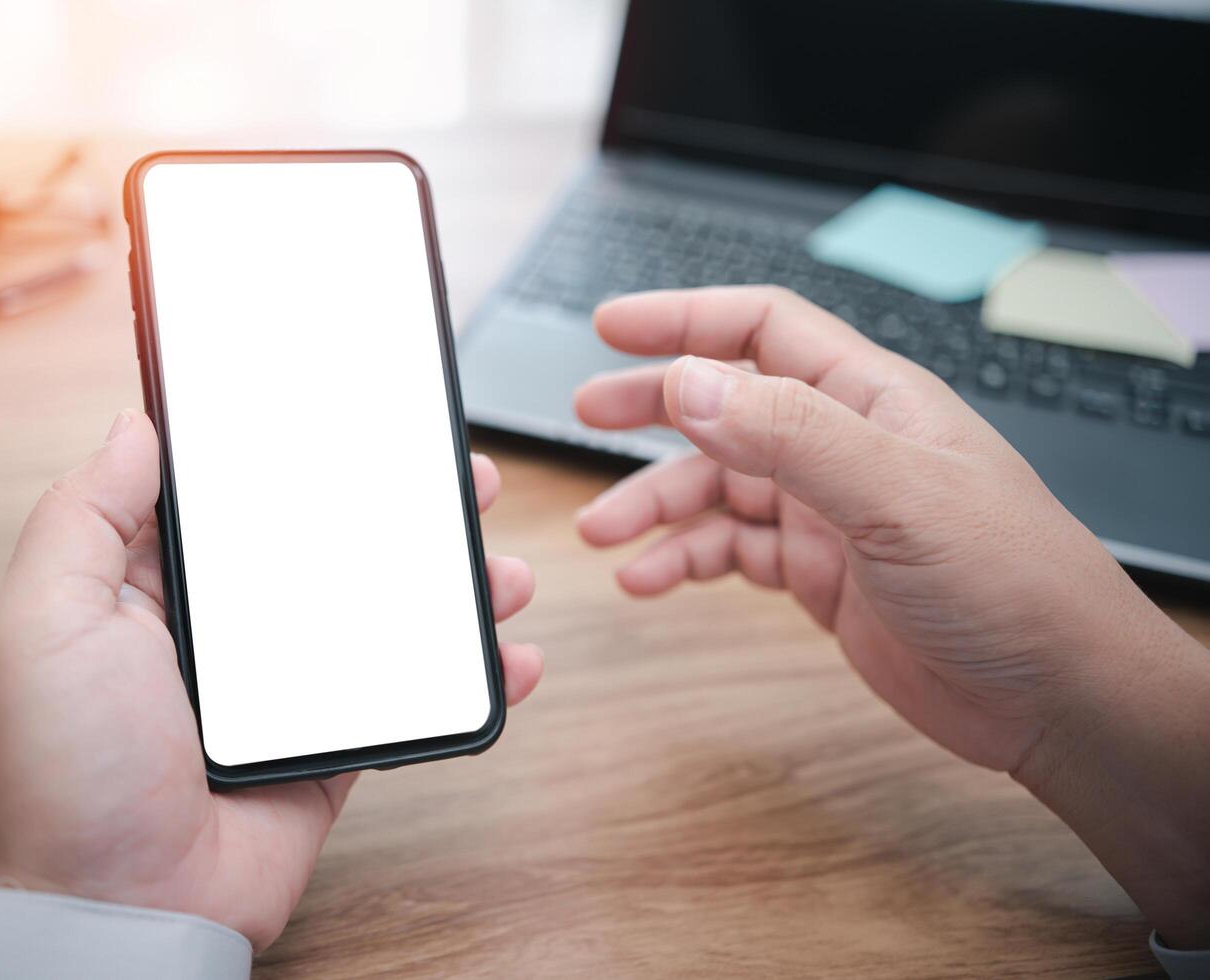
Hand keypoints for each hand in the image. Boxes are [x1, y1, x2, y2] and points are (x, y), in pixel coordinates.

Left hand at [0, 410, 541, 951]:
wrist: (118, 909)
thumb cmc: (63, 772)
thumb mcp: (46, 619)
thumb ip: (86, 515)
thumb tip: (134, 426)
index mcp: (152, 587)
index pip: (235, 498)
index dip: (293, 452)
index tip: (351, 414)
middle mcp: (224, 631)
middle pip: (328, 546)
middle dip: (397, 508)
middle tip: (453, 477)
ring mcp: (283, 691)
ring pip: (382, 615)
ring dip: (449, 585)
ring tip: (499, 565)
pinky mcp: (328, 745)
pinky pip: (407, 697)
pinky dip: (467, 679)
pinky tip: (511, 657)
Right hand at [574, 286, 1209, 943]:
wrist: (1057, 698)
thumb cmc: (1013, 583)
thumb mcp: (895, 495)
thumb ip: (790, 435)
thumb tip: (690, 385)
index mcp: (870, 399)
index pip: (763, 329)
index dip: (686, 320)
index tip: (612, 326)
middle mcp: (843, 447)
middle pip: (726, 403)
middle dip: (653, 408)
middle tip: (586, 414)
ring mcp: (830, 513)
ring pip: (718, 487)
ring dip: (657, 504)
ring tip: (605, 533)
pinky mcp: (820, 575)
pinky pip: (732, 552)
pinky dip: (685, 560)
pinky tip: (650, 580)